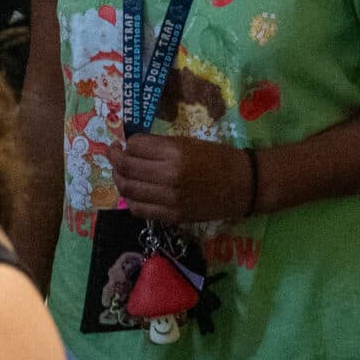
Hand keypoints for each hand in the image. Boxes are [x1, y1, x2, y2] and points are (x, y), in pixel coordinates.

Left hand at [113, 134, 252, 224]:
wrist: (244, 185)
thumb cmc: (219, 158)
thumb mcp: (189, 143)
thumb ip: (160, 146)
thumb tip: (133, 148)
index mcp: (174, 152)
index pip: (134, 146)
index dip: (127, 143)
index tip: (127, 143)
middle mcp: (168, 176)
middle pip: (126, 168)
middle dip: (115, 159)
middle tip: (115, 154)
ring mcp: (169, 199)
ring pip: (128, 190)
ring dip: (119, 179)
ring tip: (122, 173)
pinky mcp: (172, 216)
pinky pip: (140, 210)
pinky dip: (131, 200)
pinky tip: (134, 193)